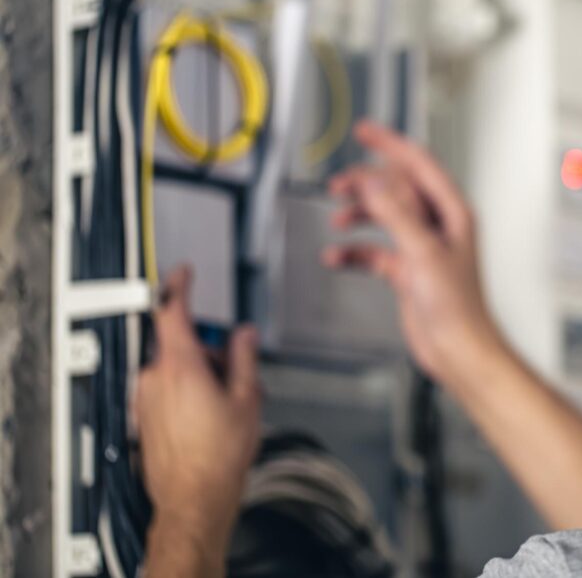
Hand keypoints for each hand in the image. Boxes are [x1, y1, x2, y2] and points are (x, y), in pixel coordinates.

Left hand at [135, 266, 261, 564]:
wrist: (194, 497)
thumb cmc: (218, 455)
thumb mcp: (247, 398)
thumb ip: (244, 357)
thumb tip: (243, 335)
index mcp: (181, 366)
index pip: (172, 312)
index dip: (179, 286)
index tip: (184, 273)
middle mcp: (156, 378)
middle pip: (182, 345)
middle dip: (210, 353)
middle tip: (236, 376)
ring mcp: (146, 398)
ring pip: (174, 369)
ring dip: (200, 376)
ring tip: (226, 405)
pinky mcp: (145, 416)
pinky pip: (166, 391)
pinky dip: (187, 394)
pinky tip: (209, 418)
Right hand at [321, 122, 503, 385]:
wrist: (459, 350)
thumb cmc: (458, 308)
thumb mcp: (424, 253)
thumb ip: (397, 215)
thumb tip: (375, 183)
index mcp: (452, 213)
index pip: (419, 165)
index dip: (390, 145)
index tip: (365, 131)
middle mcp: (438, 226)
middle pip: (397, 189)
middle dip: (366, 184)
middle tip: (338, 184)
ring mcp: (422, 247)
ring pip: (384, 217)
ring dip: (359, 216)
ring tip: (337, 220)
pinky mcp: (408, 271)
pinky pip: (375, 251)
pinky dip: (355, 251)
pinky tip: (337, 256)